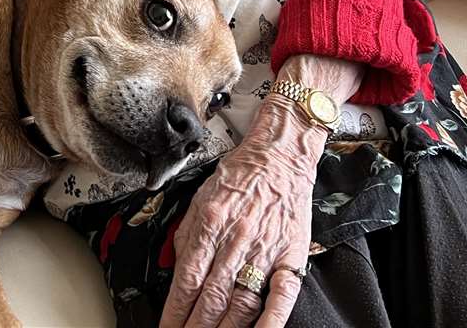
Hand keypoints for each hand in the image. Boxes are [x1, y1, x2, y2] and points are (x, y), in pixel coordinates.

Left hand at [160, 54, 361, 327]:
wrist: (280, 155)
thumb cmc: (239, 176)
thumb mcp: (200, 198)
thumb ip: (187, 236)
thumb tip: (176, 272)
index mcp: (210, 222)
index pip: (188, 279)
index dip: (175, 311)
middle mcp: (237, 238)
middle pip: (212, 297)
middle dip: (195, 326)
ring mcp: (266, 250)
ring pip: (242, 302)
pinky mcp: (291, 256)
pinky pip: (281, 296)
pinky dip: (270, 321)